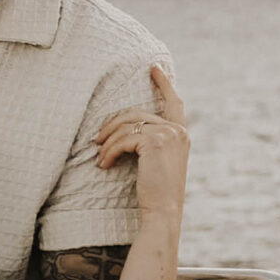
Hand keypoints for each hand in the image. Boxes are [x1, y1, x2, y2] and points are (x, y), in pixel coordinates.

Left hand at [96, 63, 189, 225]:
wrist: (163, 212)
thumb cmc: (157, 193)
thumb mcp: (158, 162)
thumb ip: (153, 142)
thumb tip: (127, 129)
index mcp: (182, 135)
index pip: (175, 103)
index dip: (164, 83)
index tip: (154, 67)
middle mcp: (178, 131)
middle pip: (137, 114)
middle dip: (113, 125)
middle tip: (97, 138)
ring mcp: (168, 134)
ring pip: (127, 125)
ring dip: (108, 140)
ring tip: (98, 155)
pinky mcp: (154, 141)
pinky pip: (123, 138)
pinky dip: (109, 151)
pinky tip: (103, 164)